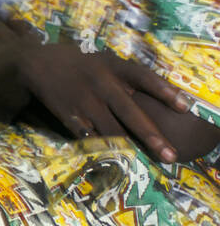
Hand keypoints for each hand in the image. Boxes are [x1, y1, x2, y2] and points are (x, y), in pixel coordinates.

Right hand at [17, 40, 190, 161]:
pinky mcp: (71, 117)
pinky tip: (117, 163)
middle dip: (151, 135)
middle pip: (130, 112)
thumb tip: (162, 96)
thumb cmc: (82, 65)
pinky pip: (90, 138)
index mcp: (113, 67)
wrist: (40, 64)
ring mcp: (85, 102)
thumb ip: (128, 77)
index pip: (144, 77)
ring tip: (147, 163)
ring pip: (111, 131)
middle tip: (170, 155)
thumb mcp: (106, 62)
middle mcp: (101, 84)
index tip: (185, 107)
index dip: (165, 92)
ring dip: (130, 149)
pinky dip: (104, 150)